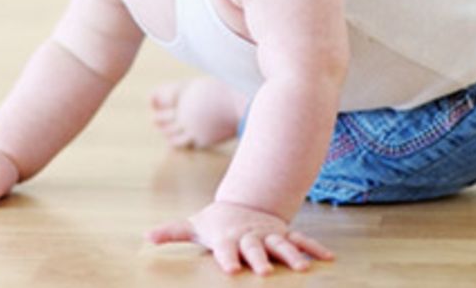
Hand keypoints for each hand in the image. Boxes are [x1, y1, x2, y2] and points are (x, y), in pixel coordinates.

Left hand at [147, 201, 334, 275]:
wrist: (243, 202)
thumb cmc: (215, 222)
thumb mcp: (194, 226)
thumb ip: (172, 232)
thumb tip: (146, 236)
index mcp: (228, 237)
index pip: (226, 249)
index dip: (227, 258)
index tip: (230, 270)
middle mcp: (250, 236)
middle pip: (256, 248)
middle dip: (260, 259)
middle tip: (264, 273)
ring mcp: (269, 234)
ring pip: (282, 244)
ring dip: (293, 256)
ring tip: (304, 268)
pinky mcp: (283, 233)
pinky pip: (301, 240)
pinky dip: (314, 248)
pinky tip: (329, 259)